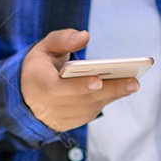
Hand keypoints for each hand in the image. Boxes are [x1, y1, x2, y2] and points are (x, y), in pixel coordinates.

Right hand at [20, 29, 138, 131]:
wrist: (27, 94)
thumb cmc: (40, 66)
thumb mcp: (45, 47)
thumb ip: (62, 39)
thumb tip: (84, 36)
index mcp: (38, 84)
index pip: (58, 89)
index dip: (79, 86)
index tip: (99, 80)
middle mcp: (47, 106)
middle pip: (82, 100)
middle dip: (109, 90)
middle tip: (133, 82)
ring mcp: (58, 118)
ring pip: (89, 108)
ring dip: (112, 96)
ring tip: (132, 84)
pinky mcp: (68, 124)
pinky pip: (90, 114)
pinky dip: (106, 101)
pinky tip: (121, 90)